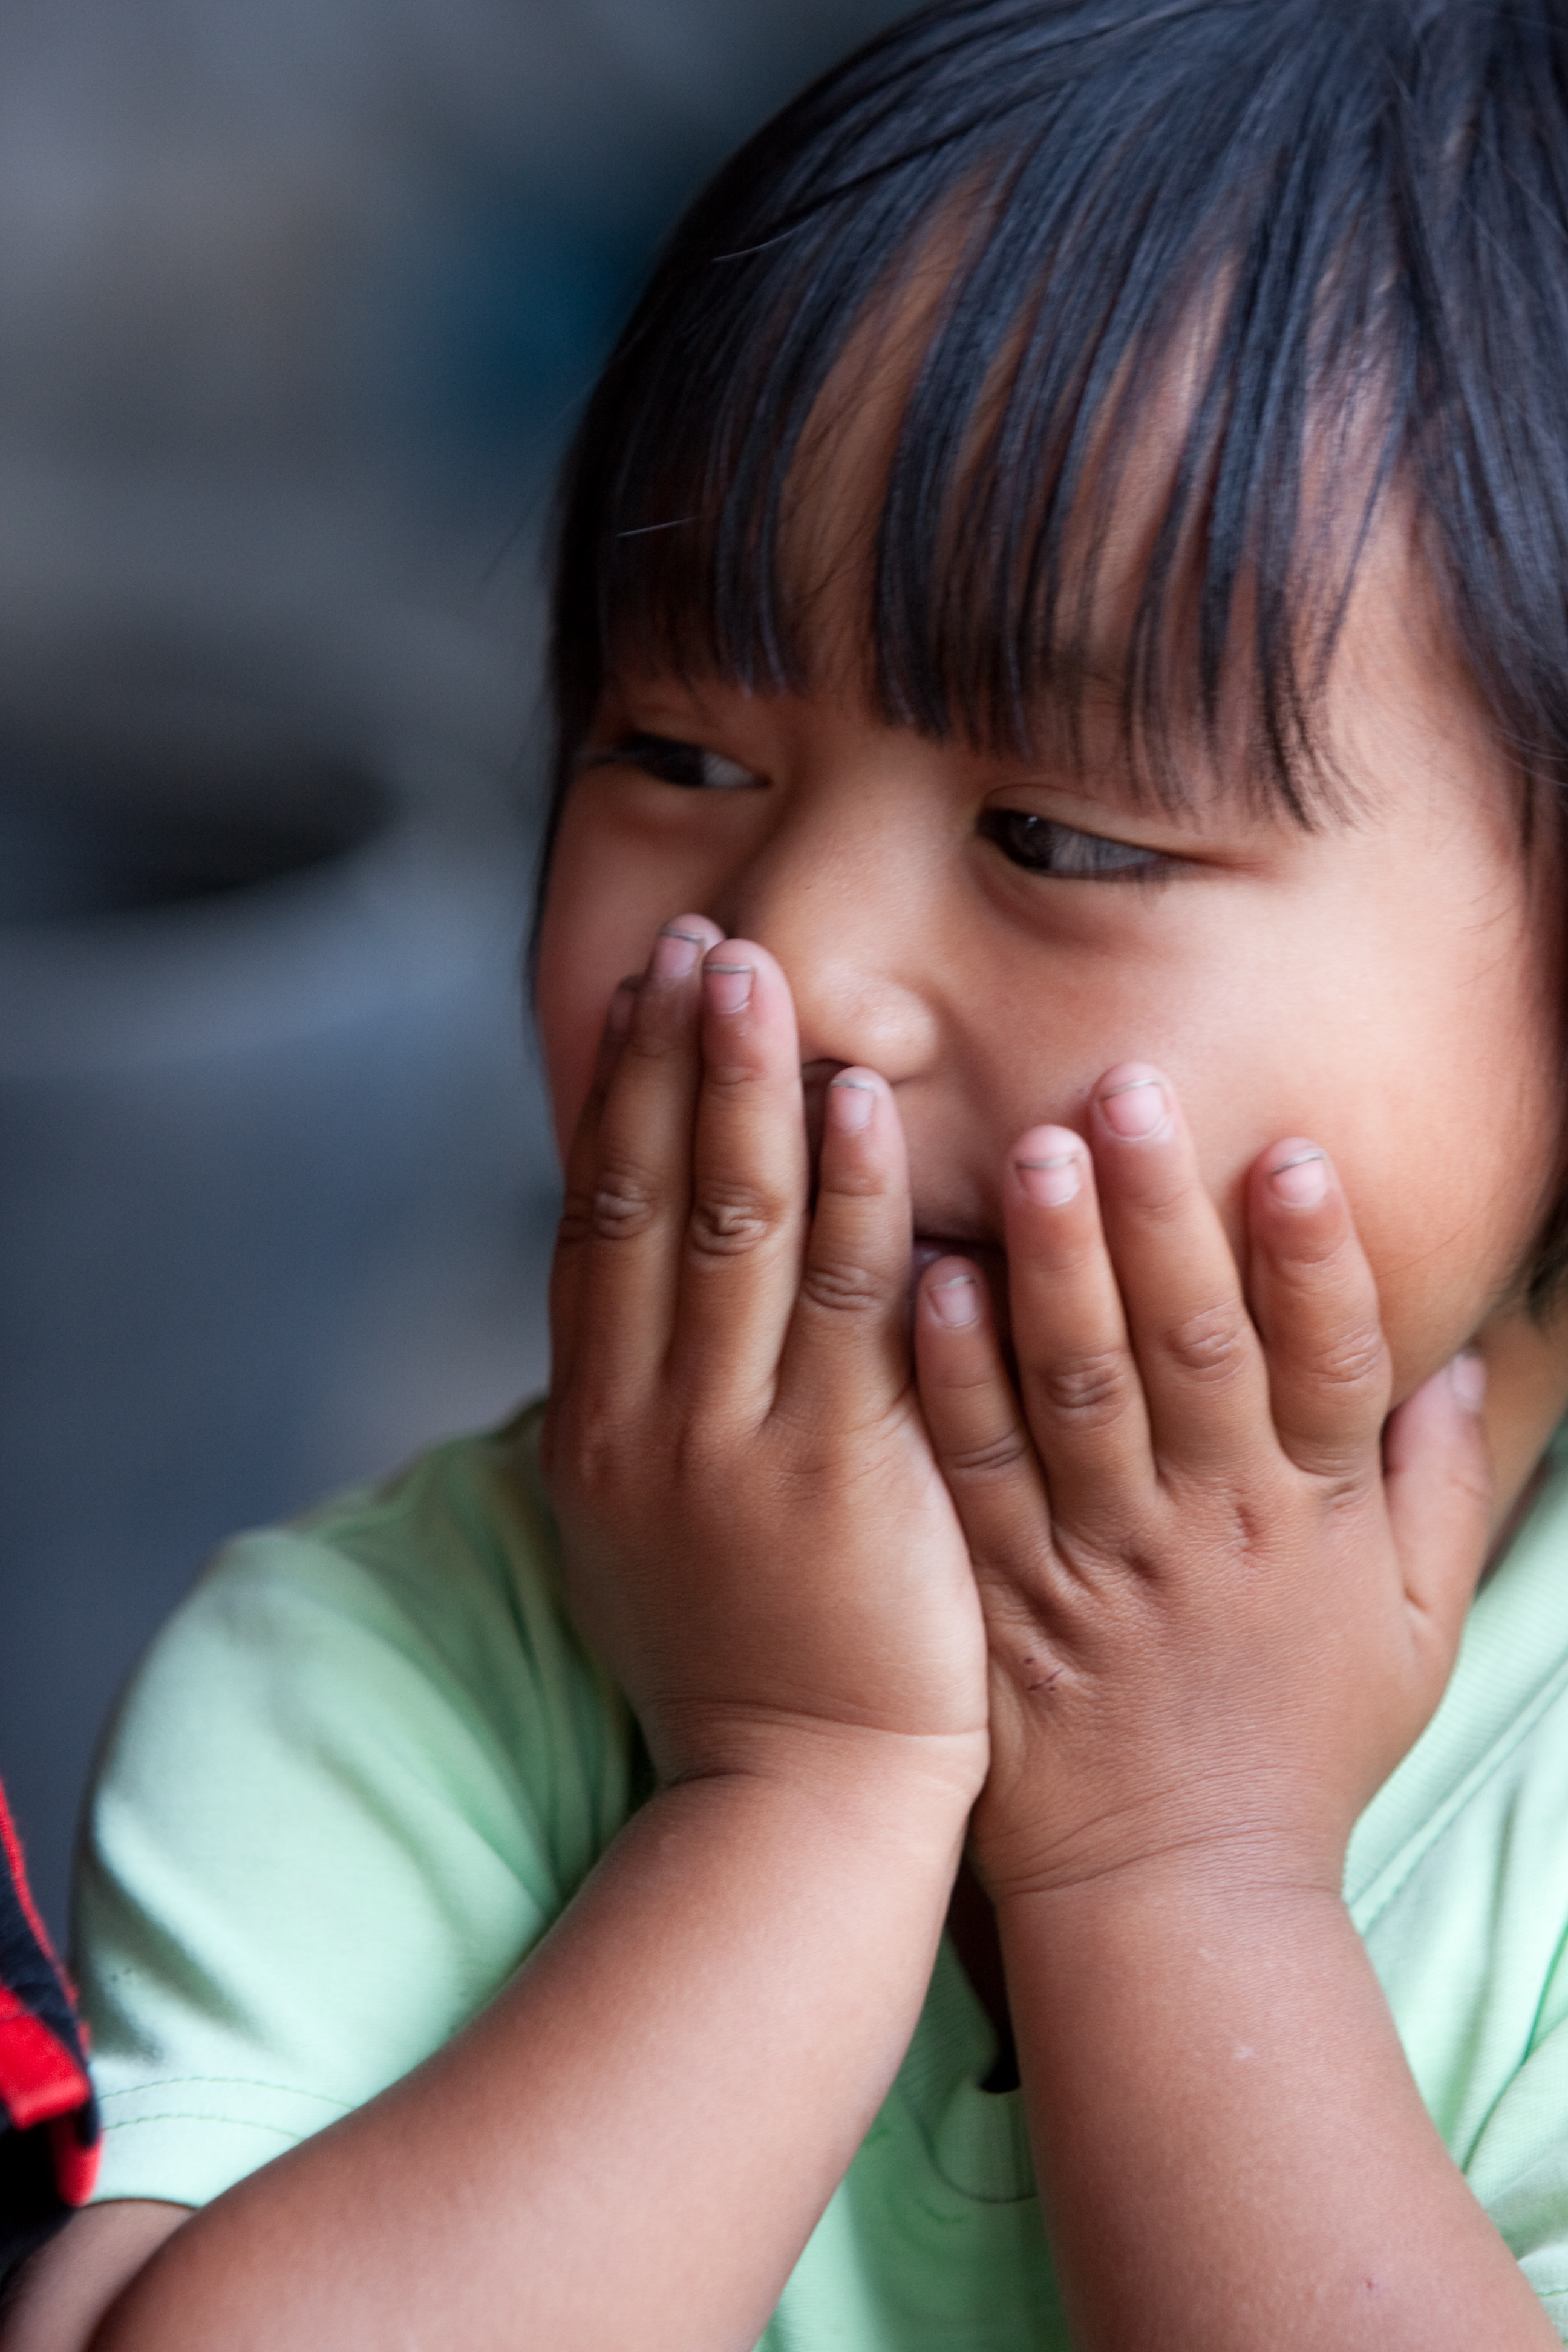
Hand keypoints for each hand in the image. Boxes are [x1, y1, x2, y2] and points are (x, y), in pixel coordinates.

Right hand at [543, 919, 988, 1814]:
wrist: (795, 1802)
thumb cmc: (740, 1667)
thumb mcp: (650, 1533)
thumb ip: (648, 1410)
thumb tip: (646, 1308)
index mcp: (599, 1426)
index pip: (595, 1223)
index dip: (615, 1100)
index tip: (640, 994)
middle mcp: (643, 1419)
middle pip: (645, 1200)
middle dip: (669, 1061)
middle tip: (698, 942)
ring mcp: (729, 1446)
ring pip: (728, 1230)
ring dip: (740, 1091)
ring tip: (756, 973)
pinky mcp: (835, 1476)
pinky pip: (844, 1306)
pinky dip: (849, 1195)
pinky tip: (860, 1103)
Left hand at [912, 1062, 1490, 1902]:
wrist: (1175, 1895)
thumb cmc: (1301, 1748)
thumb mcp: (1415, 1631)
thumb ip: (1442, 1488)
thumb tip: (1475, 1354)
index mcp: (1309, 1522)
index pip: (1327, 1366)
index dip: (1313, 1257)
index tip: (1288, 1148)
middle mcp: (1206, 1527)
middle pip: (1189, 1350)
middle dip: (1160, 1215)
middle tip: (1122, 1088)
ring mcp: (1099, 1562)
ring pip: (1076, 1393)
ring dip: (1053, 1267)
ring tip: (1025, 1152)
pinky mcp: (1003, 1598)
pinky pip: (976, 1476)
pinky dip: (954, 1380)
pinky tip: (927, 1286)